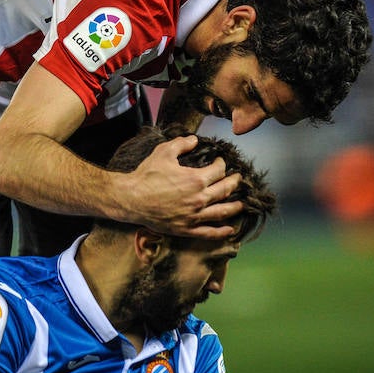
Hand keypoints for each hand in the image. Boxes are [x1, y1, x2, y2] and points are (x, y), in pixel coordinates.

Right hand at [121, 134, 243, 238]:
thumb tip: (194, 139)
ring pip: (222, 212)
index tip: (221, 161)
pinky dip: (222, 232)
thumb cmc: (146, 175)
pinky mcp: (186, 229)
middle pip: (225, 190)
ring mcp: (194, 216)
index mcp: (196, 179)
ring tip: (242, 204)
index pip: (218, 171)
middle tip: (238, 179)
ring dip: (235, 207)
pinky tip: (230, 230)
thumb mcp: (164, 152)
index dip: (222, 164)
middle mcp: (199, 199)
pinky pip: (209, 232)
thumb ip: (182, 143)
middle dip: (234, 183)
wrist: (131, 199)